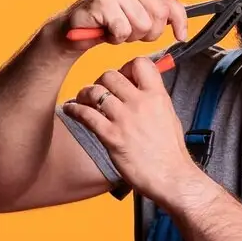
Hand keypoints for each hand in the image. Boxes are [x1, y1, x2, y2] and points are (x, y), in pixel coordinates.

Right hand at [49, 0, 188, 52]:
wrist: (73, 27)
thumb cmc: (109, 19)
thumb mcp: (139, 9)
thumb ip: (161, 8)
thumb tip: (187, 13)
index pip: (171, 0)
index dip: (180, 22)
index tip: (181, 35)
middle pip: (160, 14)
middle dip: (149, 32)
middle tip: (132, 31)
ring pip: (143, 25)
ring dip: (131, 36)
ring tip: (117, 29)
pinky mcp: (103, 2)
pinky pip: (124, 31)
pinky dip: (116, 38)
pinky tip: (106, 30)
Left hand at [60, 56, 209, 205]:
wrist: (171, 176)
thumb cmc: (170, 151)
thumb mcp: (169, 116)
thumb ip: (154, 99)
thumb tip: (140, 89)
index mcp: (157, 96)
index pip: (140, 63)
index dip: (127, 66)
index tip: (122, 76)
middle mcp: (140, 103)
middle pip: (111, 75)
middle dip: (101, 81)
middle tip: (99, 91)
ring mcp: (124, 119)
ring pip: (95, 91)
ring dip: (85, 94)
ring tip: (82, 99)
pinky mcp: (111, 136)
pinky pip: (86, 114)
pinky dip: (74, 109)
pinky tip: (70, 109)